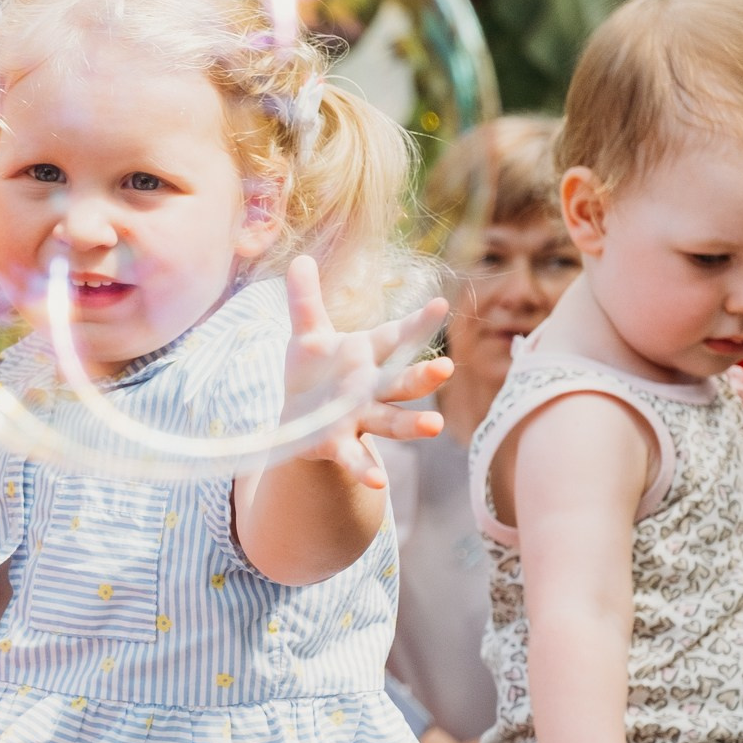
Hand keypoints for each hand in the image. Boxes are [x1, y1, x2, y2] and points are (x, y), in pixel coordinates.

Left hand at [281, 256, 450, 489]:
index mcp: (366, 356)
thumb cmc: (311, 374)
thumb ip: (305, 300)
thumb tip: (299, 258)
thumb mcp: (305, 335)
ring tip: (435, 426)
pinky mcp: (338, 444)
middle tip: (447, 368)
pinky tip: (378, 483)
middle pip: (402, 381)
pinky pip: (356, 459)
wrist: (295, 421)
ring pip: (392, 421)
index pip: (396, 337)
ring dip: (413, 425)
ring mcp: (359, 419)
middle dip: (424, 376)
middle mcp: (370, 388)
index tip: (440, 305)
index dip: (417, 323)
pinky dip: (367, 470)